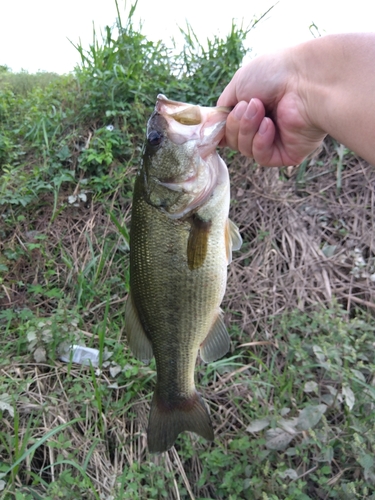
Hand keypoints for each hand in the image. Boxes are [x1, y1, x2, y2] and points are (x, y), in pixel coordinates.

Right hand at [217, 50, 326, 165]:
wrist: (305, 79)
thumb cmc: (275, 73)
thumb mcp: (238, 84)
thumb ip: (223, 108)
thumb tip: (212, 127)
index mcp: (253, 109)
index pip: (227, 128)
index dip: (220, 128)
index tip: (213, 124)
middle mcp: (263, 125)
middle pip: (232, 140)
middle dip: (235, 124)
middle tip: (248, 106)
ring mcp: (275, 141)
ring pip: (244, 149)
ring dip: (247, 129)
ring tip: (260, 109)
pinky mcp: (286, 154)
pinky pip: (261, 157)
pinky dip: (260, 141)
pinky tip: (269, 125)